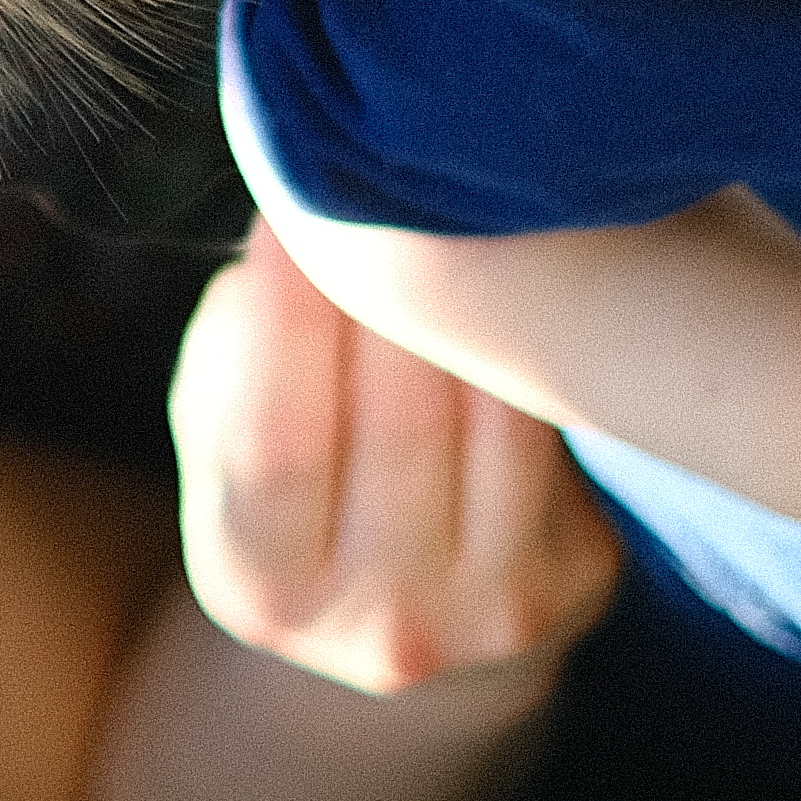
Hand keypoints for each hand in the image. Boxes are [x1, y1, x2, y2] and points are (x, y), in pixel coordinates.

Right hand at [174, 226, 622, 698]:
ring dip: (485, 296)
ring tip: (464, 197)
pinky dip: (541, 339)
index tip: (291, 202)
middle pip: (400, 424)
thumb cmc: (294, 477)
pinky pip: (559, 432)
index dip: (287, 313)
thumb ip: (235, 349)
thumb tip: (295, 225)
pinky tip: (530, 265)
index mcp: (259, 592)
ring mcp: (492, 618)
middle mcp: (381, 629)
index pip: (274, 442)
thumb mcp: (221, 435)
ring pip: (501, 419)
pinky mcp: (579, 585)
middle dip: (395, 283)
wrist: (403, 604)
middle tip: (394, 171)